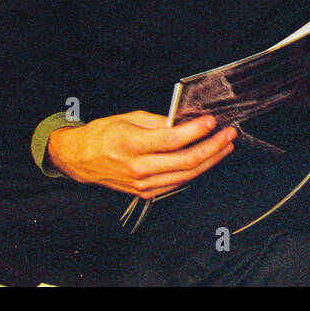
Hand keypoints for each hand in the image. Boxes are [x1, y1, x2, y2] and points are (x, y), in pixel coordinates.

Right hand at [47, 111, 235, 197]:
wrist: (80, 159)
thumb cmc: (102, 134)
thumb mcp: (129, 117)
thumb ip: (159, 121)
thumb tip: (186, 122)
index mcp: (132, 144)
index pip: (173, 140)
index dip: (197, 131)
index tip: (213, 121)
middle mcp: (139, 167)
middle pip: (186, 161)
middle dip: (213, 146)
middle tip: (229, 134)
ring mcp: (143, 184)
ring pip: (186, 175)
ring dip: (210, 160)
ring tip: (225, 146)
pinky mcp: (146, 193)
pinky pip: (177, 183)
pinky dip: (195, 171)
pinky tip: (207, 159)